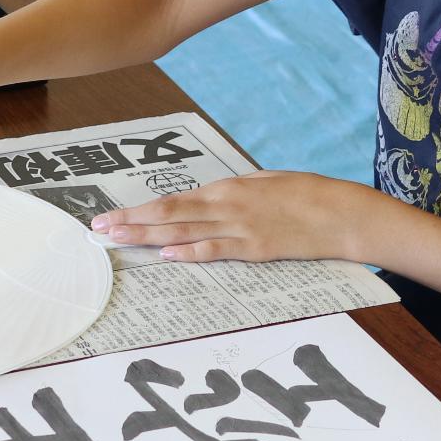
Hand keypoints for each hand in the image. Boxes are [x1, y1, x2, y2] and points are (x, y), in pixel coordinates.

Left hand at [90, 171, 371, 263]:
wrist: (342, 213)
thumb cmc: (308, 195)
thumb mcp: (267, 184)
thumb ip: (237, 193)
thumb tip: (212, 202)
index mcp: (229, 188)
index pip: (173, 201)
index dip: (139, 210)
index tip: (112, 215)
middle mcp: (228, 205)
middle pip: (168, 216)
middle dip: (130, 223)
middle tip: (98, 229)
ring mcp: (241, 228)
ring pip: (184, 233)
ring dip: (147, 238)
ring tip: (117, 242)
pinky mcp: (257, 249)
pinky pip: (217, 251)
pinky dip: (190, 253)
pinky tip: (166, 256)